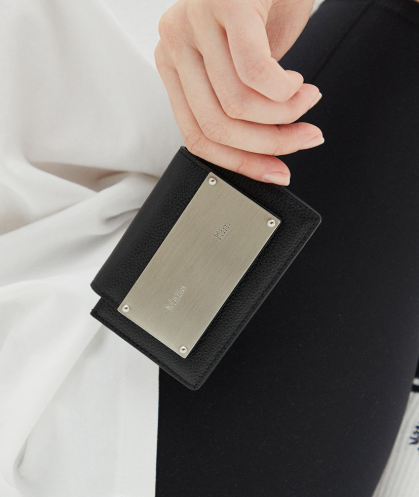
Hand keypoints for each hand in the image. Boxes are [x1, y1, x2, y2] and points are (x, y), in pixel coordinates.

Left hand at [154, 0, 322, 185]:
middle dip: (269, 144)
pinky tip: (296, 81)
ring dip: (284, 116)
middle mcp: (176, 43)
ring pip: (237, 106)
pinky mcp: (224, 3)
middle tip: (304, 137)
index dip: (241, 163)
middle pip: (218, 127)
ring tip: (306, 101)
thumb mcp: (243, 63)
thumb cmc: (259, 2)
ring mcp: (195, 22)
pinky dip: (283, 90)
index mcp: (174, 64)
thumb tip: (264, 150)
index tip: (274, 171)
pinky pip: (255, 73)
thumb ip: (242, 103)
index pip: (197, 135)